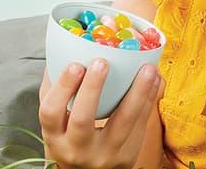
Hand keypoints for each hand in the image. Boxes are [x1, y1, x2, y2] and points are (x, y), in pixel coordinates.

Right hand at [39, 59, 161, 168]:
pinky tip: (154, 80)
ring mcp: (105, 155)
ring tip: (147, 69)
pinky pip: (140, 125)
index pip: (51, 113)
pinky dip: (148, 100)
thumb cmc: (71, 140)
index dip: (62, 88)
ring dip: (137, 93)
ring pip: (123, 123)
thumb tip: (62, 50)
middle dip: (92, 89)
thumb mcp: (57, 123)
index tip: (75, 64)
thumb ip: (56, 91)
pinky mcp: (128, 155)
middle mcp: (77, 149)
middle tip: (103, 62)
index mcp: (55, 137)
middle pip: (82, 120)